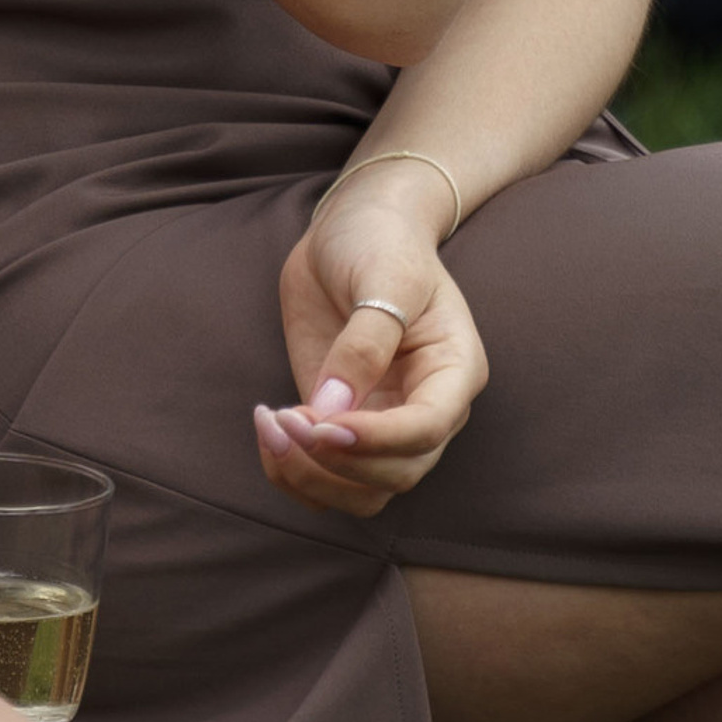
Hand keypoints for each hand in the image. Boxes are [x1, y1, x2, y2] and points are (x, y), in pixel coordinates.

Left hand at [260, 178, 487, 518]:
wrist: (355, 227)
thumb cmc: (381, 242)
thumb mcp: (383, 275)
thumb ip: (365, 341)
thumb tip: (332, 409)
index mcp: (453, 369)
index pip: (428, 429)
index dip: (377, 439)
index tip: (325, 426)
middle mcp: (426, 408)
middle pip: (396, 475)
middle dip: (336, 460)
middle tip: (285, 418)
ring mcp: (384, 423)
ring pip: (361, 494)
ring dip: (310, 477)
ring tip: (271, 426)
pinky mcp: (342, 427)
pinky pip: (325, 479)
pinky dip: (291, 472)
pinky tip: (268, 429)